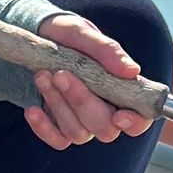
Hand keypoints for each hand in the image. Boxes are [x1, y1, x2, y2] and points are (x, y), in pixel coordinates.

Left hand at [24, 12, 150, 150]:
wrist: (35, 36)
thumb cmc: (66, 35)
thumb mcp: (82, 33)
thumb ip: (106, 50)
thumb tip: (132, 70)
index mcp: (121, 89)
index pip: (139, 117)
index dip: (135, 122)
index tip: (119, 114)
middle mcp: (105, 111)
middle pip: (105, 128)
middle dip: (82, 101)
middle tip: (60, 74)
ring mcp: (81, 121)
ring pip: (78, 132)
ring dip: (58, 105)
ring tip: (42, 75)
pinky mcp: (58, 127)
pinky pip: (56, 139)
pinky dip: (43, 126)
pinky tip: (32, 108)